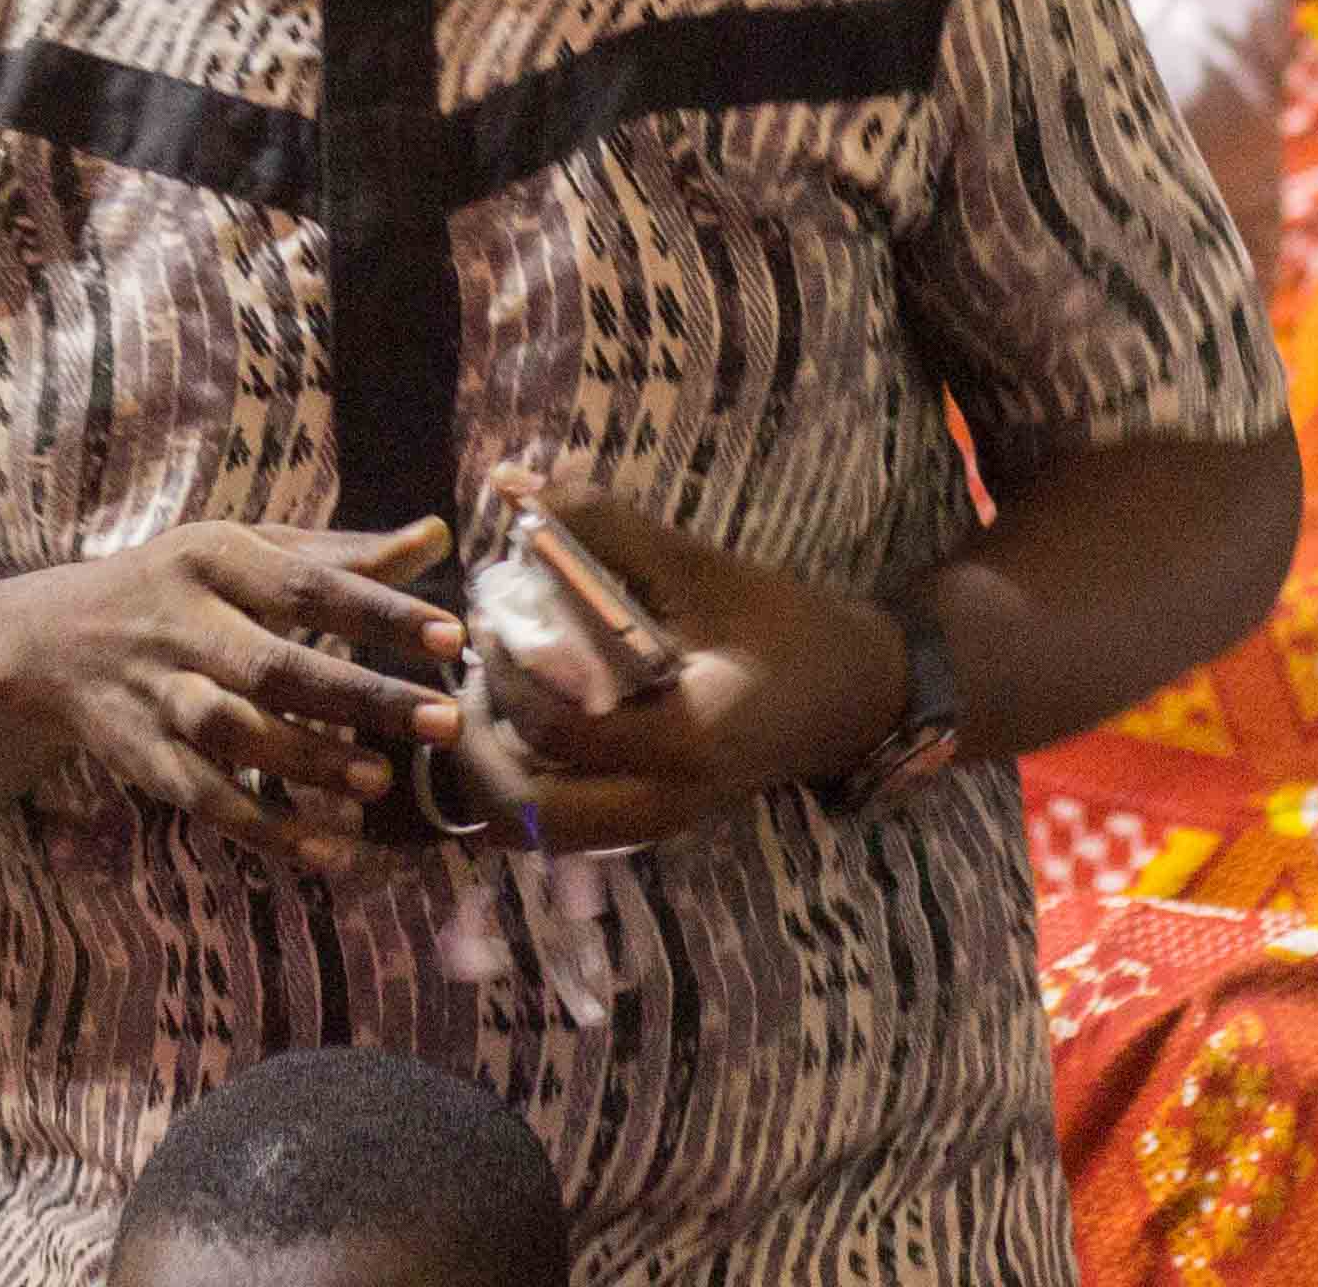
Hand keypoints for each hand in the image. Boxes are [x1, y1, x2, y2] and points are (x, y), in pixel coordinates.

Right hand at [12, 517, 465, 870]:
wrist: (53, 640)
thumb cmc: (182, 587)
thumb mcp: (247, 552)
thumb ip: (343, 555)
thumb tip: (437, 537)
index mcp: (214, 557)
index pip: (308, 585)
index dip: (381, 612)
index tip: (453, 639)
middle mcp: (181, 622)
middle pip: (277, 666)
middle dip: (363, 697)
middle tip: (446, 724)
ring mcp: (158, 694)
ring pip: (235, 734)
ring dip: (309, 760)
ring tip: (382, 782)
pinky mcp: (144, 759)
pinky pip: (207, 800)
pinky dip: (267, 829)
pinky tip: (332, 852)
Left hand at [441, 485, 911, 855]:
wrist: (858, 693)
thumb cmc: (784, 626)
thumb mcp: (701, 569)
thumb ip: (607, 528)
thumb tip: (513, 481)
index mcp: (686, 739)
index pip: (558, 728)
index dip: (503, 675)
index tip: (485, 622)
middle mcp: (668, 800)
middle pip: (532, 817)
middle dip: (477, 758)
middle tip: (459, 690)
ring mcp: (662, 822)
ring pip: (545, 835)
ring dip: (497, 781)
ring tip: (483, 711)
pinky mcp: (658, 822)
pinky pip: (570, 828)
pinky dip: (530, 789)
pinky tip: (520, 731)